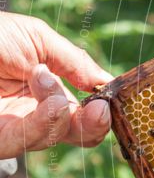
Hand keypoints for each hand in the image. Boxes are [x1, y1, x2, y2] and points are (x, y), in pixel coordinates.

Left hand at [0, 12, 113, 158]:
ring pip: (59, 136)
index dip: (104, 106)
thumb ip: (74, 61)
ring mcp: (17, 127)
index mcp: (47, 89)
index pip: (85, 109)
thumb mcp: (37, 38)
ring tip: (48, 81)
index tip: (118, 96)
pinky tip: (49, 94)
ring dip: (65, 112)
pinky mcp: (0, 138)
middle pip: (80, 133)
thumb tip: (108, 83)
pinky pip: (32, 139)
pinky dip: (49, 119)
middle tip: (104, 107)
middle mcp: (34, 112)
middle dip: (97, 123)